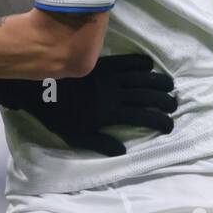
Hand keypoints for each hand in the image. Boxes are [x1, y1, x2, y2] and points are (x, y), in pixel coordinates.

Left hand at [5, 53, 176, 155]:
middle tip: (174, 105)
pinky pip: (126, 61)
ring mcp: (110, 77)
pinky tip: (149, 65)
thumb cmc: (57, 115)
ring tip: (169, 86)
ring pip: (142, 78)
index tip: (169, 126)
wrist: (38, 89)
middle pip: (147, 96)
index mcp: (110, 113)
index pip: (143, 117)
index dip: (159, 121)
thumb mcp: (76, 136)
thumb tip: (123, 151)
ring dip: (158, 82)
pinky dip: (140, 62)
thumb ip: (100, 143)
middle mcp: (115, 93)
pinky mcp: (102, 64)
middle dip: (165, 101)